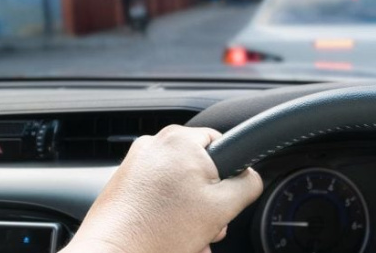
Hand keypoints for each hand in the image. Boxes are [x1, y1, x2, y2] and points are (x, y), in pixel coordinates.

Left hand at [60, 126, 262, 252]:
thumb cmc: (160, 231)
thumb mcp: (223, 207)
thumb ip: (248, 184)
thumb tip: (252, 177)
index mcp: (180, 139)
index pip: (224, 142)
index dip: (231, 173)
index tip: (227, 197)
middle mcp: (154, 144)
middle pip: (200, 168)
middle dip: (209, 200)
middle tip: (209, 224)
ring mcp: (135, 163)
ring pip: (179, 184)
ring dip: (191, 211)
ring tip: (189, 237)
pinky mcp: (123, 183)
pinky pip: (158, 192)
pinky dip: (168, 211)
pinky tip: (170, 236)